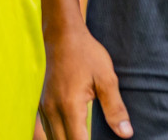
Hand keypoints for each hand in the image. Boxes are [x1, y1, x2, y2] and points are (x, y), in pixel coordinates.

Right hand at [38, 21, 130, 139]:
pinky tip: (72, 132)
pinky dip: (59, 135)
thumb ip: (115, 108)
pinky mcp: (41, 105)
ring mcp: (44, 109)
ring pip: (52, 138)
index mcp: (69, 106)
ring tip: (86, 136)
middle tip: (96, 138)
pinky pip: (47, 129)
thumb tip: (126, 133)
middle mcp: (52, 111)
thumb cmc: (87, 55)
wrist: (63, 37)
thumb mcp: (107, 79)